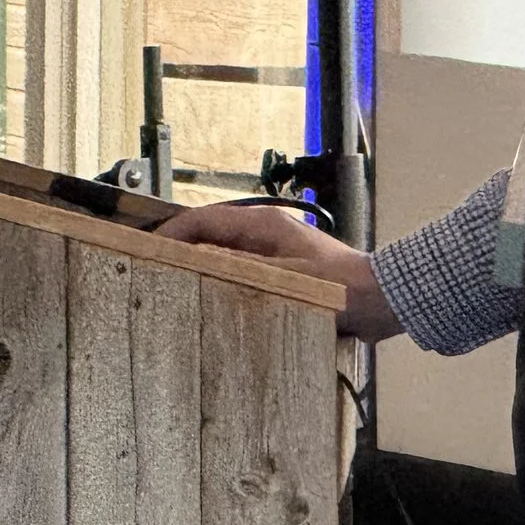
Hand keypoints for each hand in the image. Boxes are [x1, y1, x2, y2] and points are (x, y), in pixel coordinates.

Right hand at [155, 200, 403, 342]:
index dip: (169, 234)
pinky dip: (217, 282)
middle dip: (176, 252)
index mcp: (262, 224)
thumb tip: (195, 264)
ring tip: (167, 290)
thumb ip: (240, 270)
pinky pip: (237, 273)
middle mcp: (264, 233)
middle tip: (146, 273)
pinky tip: (206, 303)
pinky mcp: (279, 272)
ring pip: (219, 255)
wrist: (381, 299)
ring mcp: (271, 252)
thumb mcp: (285, 278)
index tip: (142, 252)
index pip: (201, 220)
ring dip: (195, 268)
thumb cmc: (341, 287)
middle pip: (206, 236)